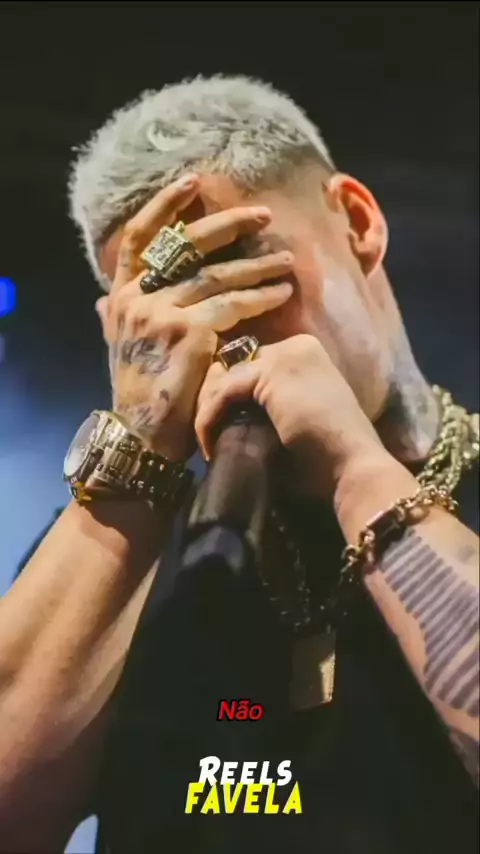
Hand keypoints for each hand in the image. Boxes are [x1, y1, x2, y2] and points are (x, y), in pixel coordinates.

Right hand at [97, 175, 293, 460]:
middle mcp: (137, 297)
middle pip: (185, 245)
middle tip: (264, 215)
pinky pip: (231, 305)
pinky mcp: (187, 332)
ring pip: (216, 276)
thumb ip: (116, 316)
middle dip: (228, 226)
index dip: (165, 205)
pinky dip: (259, 298)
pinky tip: (281, 294)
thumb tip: (101, 298)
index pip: (139, 236)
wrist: (141, 434)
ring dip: (257, 265)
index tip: (194, 183)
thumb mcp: (121, 346)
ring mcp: (160, 312)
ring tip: (288, 260)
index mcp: (121, 295)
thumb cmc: (139, 391)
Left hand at [195, 334, 388, 497]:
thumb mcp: (295, 422)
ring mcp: (285, 355)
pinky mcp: (271, 373)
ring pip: (224, 378)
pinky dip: (209, 418)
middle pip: (233, 365)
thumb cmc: (330, 458)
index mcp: (307, 355)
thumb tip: (227, 417)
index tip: (219, 428)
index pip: (251, 366)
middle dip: (214, 400)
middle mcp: (297, 346)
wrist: (352, 465)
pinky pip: (223, 392)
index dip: (230, 396)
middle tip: (208, 434)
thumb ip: (269, 409)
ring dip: (209, 412)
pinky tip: (209, 445)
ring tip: (207, 443)